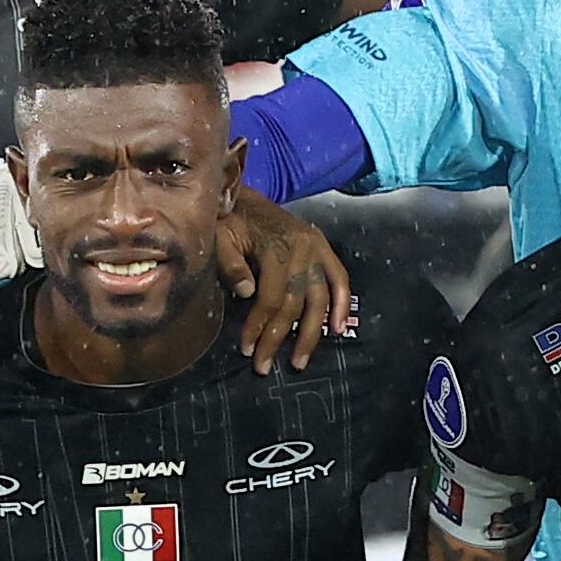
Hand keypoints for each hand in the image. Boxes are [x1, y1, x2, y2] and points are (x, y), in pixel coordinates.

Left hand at [222, 191, 354, 367]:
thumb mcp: (220, 237)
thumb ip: (231, 264)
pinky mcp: (324, 248)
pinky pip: (340, 279)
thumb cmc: (228, 220)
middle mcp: (303, 249)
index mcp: (276, 247)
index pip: (270, 297)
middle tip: (264, 366)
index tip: (247, 350)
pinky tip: (336, 329)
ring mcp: (317, 249)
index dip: (258, 325)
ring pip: (319, 298)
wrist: (244, 194)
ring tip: (300, 361)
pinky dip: (341, 304)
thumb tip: (247, 295)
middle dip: (279, 337)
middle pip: (295, 303)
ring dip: (311, 333)